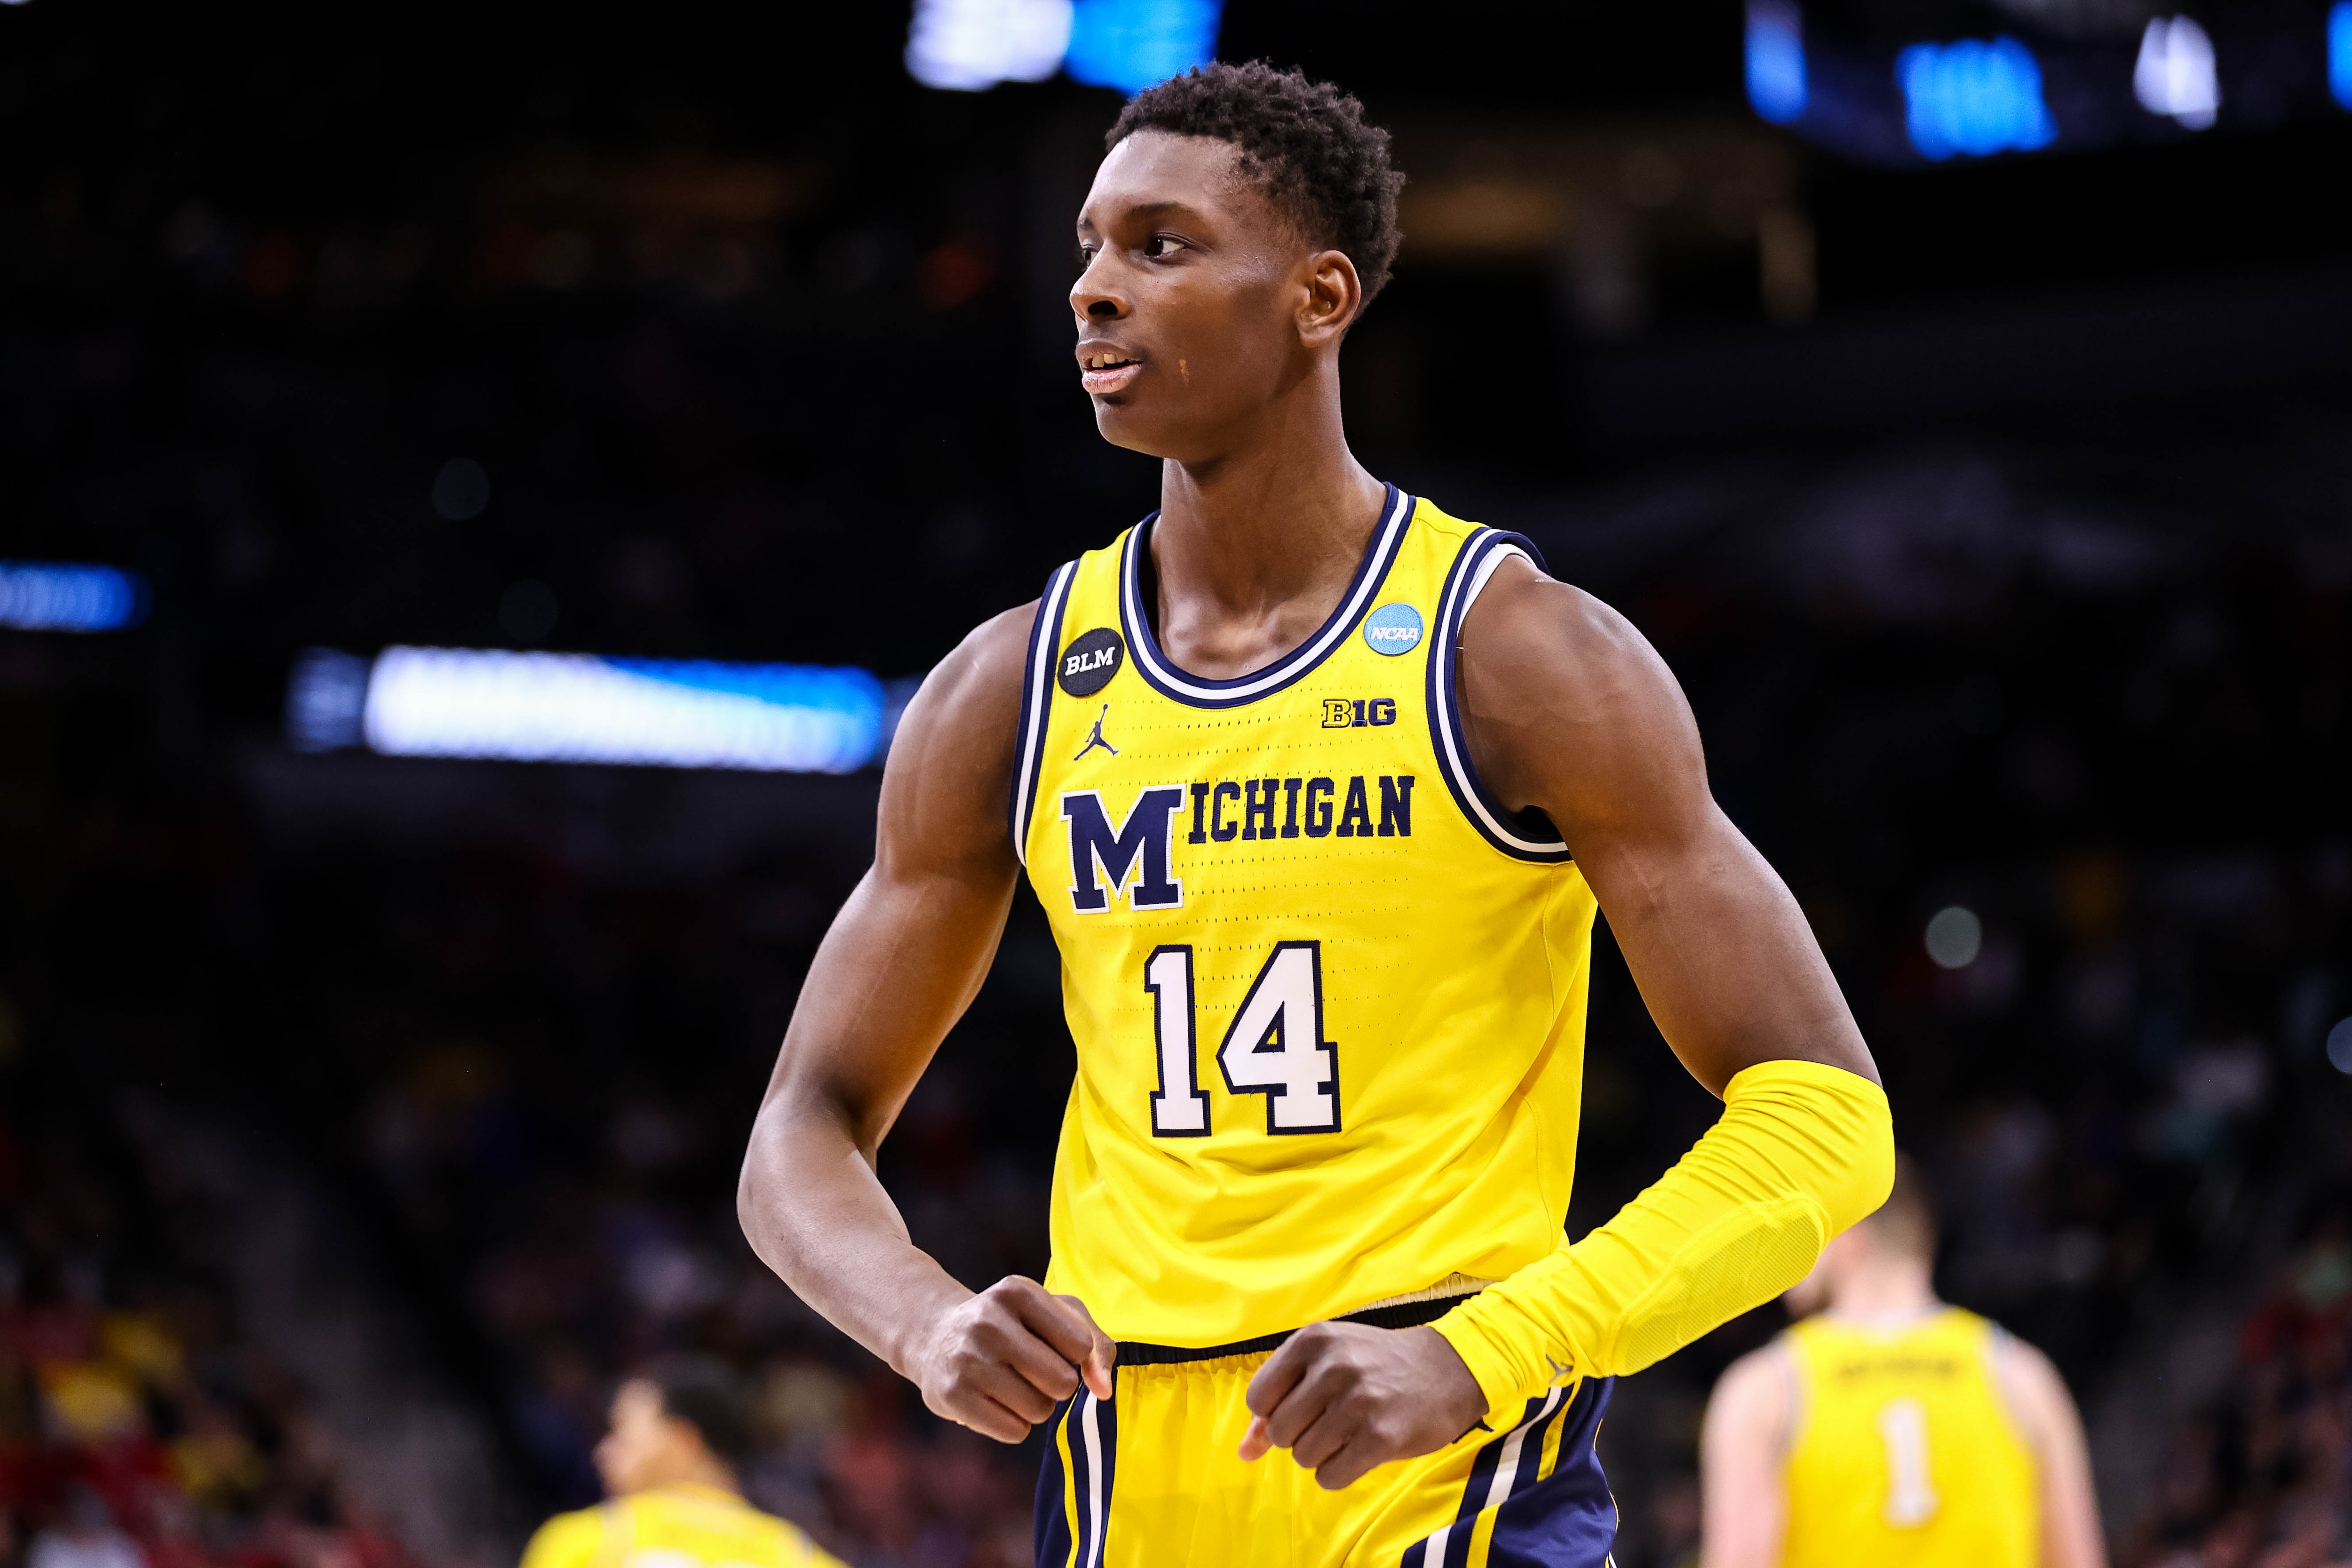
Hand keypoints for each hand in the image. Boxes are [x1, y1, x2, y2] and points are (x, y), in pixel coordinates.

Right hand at [906, 1277, 1115, 1442]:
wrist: (936, 1336)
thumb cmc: (1012, 1327)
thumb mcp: (1054, 1315)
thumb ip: (1095, 1344)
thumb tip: (1104, 1390)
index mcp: (1017, 1291)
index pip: (1080, 1345)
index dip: (1075, 1355)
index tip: (1053, 1347)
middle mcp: (988, 1321)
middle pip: (1062, 1382)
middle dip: (1057, 1385)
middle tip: (1033, 1371)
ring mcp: (966, 1359)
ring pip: (1040, 1410)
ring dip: (1036, 1406)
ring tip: (1011, 1383)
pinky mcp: (951, 1395)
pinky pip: (1014, 1432)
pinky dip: (1014, 1424)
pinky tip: (994, 1401)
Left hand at [1239, 1322, 1486, 1489]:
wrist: (1448, 1369)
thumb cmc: (1376, 1366)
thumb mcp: (1325, 1363)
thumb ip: (1279, 1402)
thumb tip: (1244, 1452)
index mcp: (1313, 1340)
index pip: (1258, 1398)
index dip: (1275, 1412)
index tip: (1303, 1407)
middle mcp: (1333, 1366)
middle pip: (1279, 1431)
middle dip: (1299, 1436)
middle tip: (1331, 1421)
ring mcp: (1358, 1402)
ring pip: (1302, 1457)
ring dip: (1321, 1455)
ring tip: (1349, 1433)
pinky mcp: (1381, 1437)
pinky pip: (1330, 1477)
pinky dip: (1338, 1472)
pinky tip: (1359, 1451)